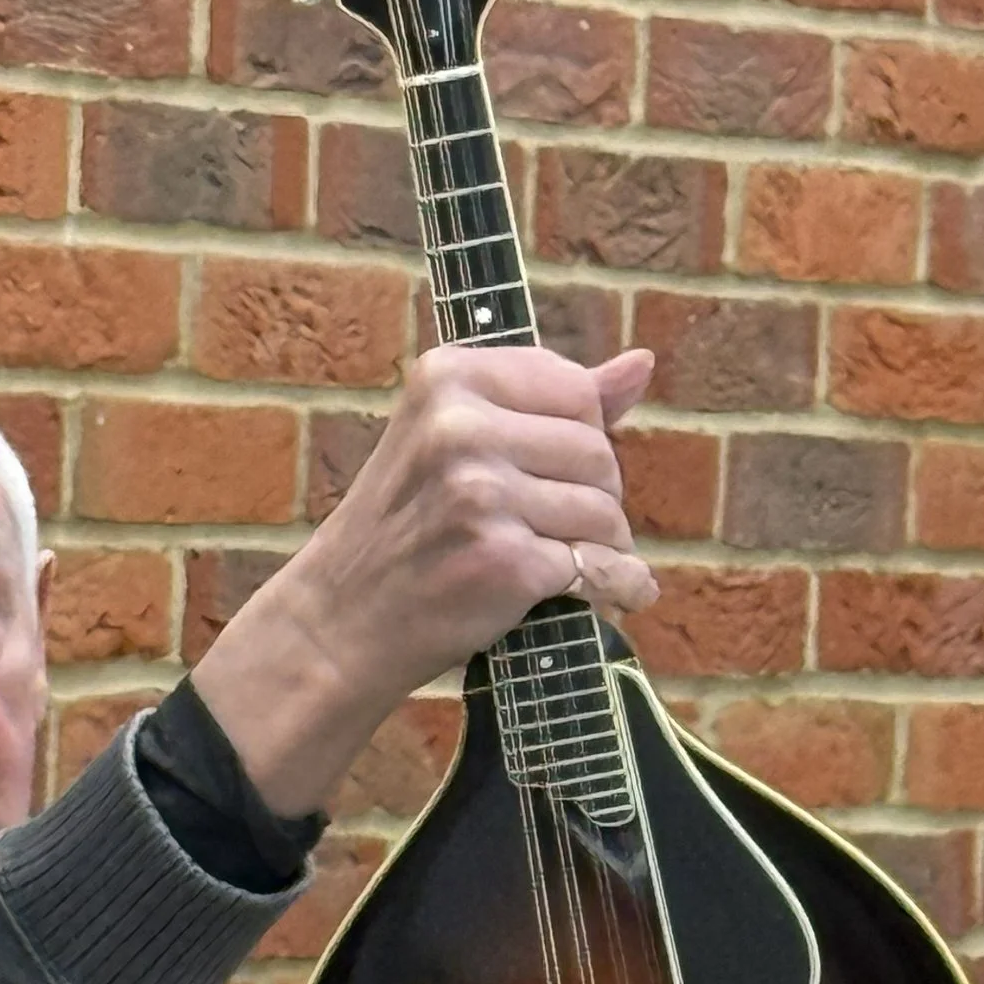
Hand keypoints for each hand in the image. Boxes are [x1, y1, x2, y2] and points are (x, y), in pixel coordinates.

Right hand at [192, 344, 658, 816]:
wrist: (341, 620)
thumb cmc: (404, 527)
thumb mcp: (450, 439)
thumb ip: (544, 401)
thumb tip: (641, 363)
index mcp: (446, 378)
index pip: (576, 390)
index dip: (577, 438)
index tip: (540, 474)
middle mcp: (459, 428)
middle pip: (597, 452)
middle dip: (593, 496)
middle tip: (550, 527)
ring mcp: (481, 496)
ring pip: (605, 511)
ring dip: (602, 546)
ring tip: (561, 561)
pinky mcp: (505, 561)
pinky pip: (601, 568)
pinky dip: (613, 589)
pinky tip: (601, 597)